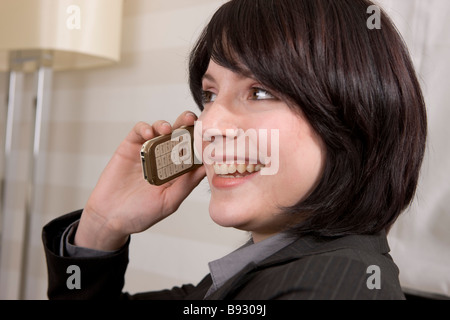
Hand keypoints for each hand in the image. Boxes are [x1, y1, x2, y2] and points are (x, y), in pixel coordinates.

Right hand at [74, 111, 205, 250]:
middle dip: (187, 124)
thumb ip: (186, 185)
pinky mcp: (130, 146)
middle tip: (191, 120)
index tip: (206, 136)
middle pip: (179, 135)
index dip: (200, 141)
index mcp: (178, 170)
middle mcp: (165, 157)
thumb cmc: (140, 213)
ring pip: (160, 129)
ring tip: (167, 130)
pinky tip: (148, 134)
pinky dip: (145, 128)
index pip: (193, 150)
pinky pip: (139, 131)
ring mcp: (148, 150)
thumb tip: (205, 169)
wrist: (109, 217)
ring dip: (166, 125)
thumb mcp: (168, 202)